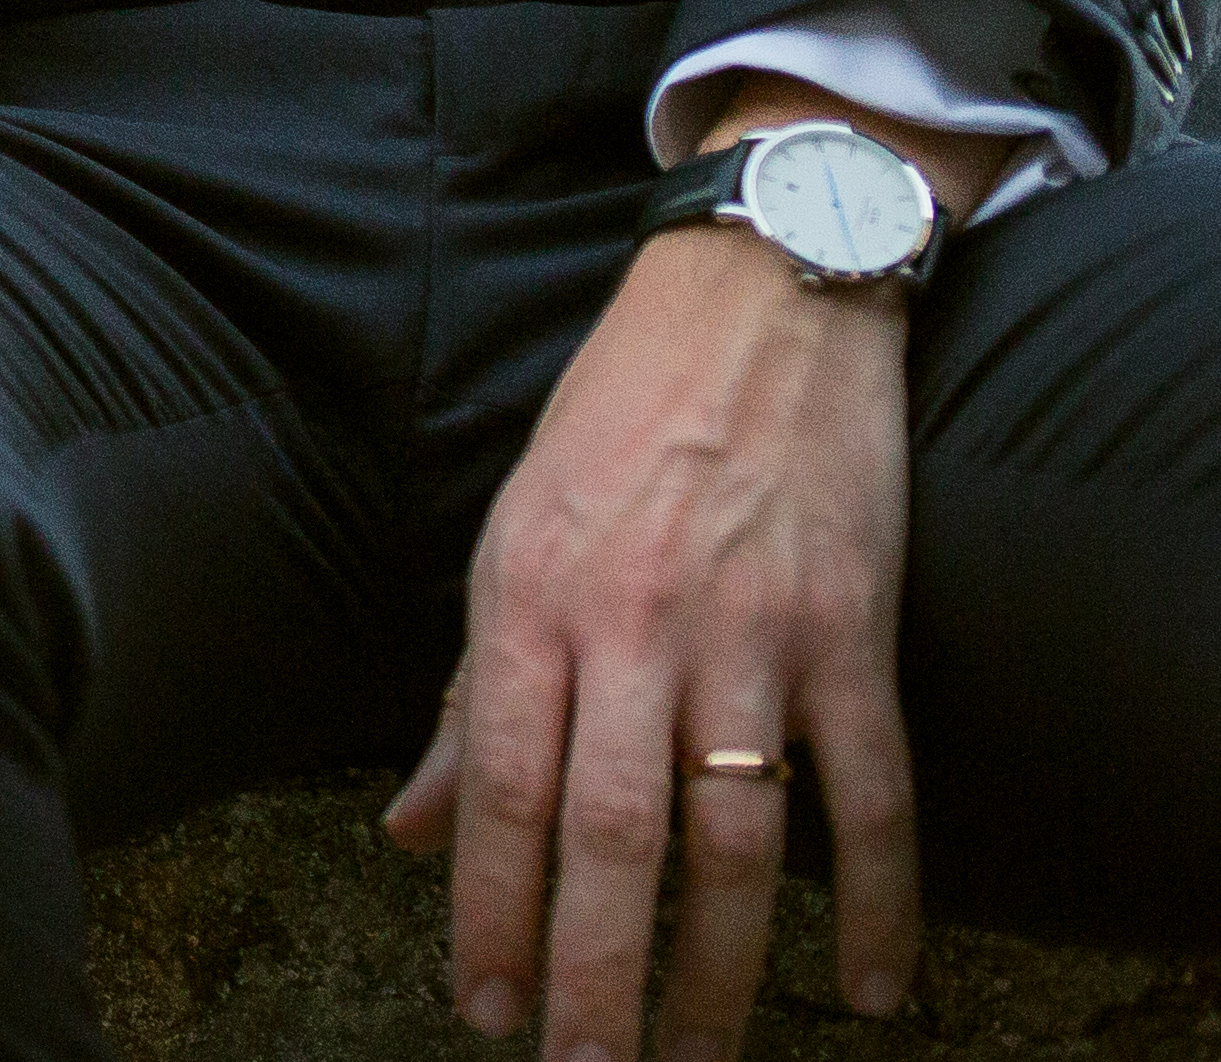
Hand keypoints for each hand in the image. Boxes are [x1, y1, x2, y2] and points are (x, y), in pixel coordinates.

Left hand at [387, 88, 983, 1060]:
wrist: (751, 304)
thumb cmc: (612, 428)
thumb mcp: (506, 542)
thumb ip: (471, 702)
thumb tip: (411, 831)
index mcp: (528, 605)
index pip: (504, 795)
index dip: (492, 915)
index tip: (484, 1010)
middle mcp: (632, 628)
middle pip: (613, 839)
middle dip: (594, 974)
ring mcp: (751, 635)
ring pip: (734, 840)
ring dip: (718, 970)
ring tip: (697, 1061)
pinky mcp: (852, 632)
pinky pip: (873, 794)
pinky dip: (879, 902)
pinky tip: (868, 992)